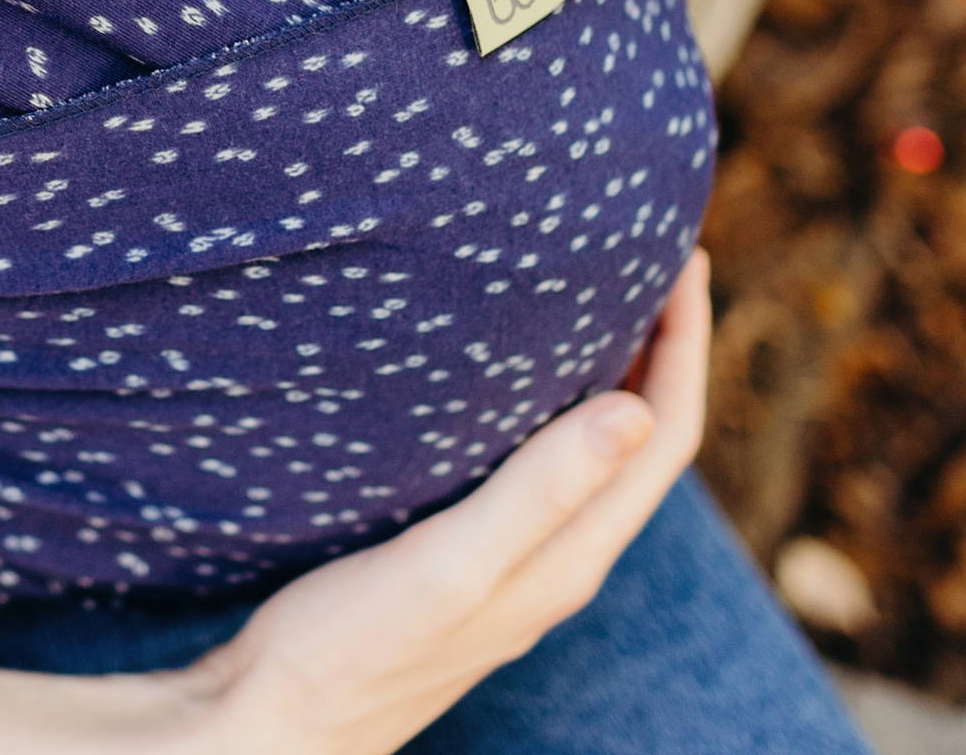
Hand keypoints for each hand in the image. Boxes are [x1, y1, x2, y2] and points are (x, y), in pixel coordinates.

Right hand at [170, 251, 712, 752]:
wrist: (279, 726)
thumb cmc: (351, 648)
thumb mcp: (449, 564)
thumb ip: (540, 493)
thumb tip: (636, 412)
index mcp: (569, 559)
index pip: (665, 436)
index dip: (685, 344)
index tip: (684, 257)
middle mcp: (558, 566)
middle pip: (646, 446)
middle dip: (664, 352)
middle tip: (657, 263)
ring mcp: (517, 572)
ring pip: (598, 461)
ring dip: (616, 382)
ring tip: (606, 307)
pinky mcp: (470, 569)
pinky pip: (548, 477)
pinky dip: (559, 416)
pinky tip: (514, 392)